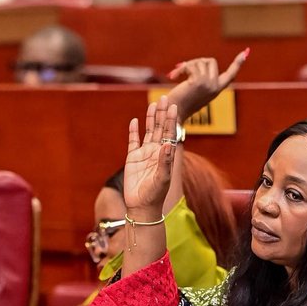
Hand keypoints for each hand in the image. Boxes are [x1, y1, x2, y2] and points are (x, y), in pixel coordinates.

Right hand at [122, 96, 181, 220]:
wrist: (141, 206)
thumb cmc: (155, 195)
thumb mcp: (162, 178)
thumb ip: (165, 162)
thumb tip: (168, 144)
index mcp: (165, 155)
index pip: (169, 133)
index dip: (171, 120)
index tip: (174, 107)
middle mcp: (156, 152)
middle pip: (160, 128)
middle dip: (162, 114)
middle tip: (165, 98)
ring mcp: (144, 154)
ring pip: (148, 132)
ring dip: (151, 118)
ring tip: (153, 104)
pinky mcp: (132, 158)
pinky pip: (133, 141)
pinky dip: (134, 131)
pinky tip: (135, 121)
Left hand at [166, 49, 248, 119]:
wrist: (174, 113)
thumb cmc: (181, 102)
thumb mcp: (196, 90)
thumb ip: (202, 78)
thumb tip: (199, 62)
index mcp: (217, 90)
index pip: (231, 75)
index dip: (238, 63)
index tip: (246, 52)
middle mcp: (215, 87)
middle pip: (211, 61)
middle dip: (197, 61)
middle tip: (184, 68)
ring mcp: (208, 84)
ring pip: (200, 62)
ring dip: (187, 65)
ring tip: (177, 75)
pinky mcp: (198, 82)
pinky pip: (191, 66)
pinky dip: (181, 69)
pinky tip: (174, 76)